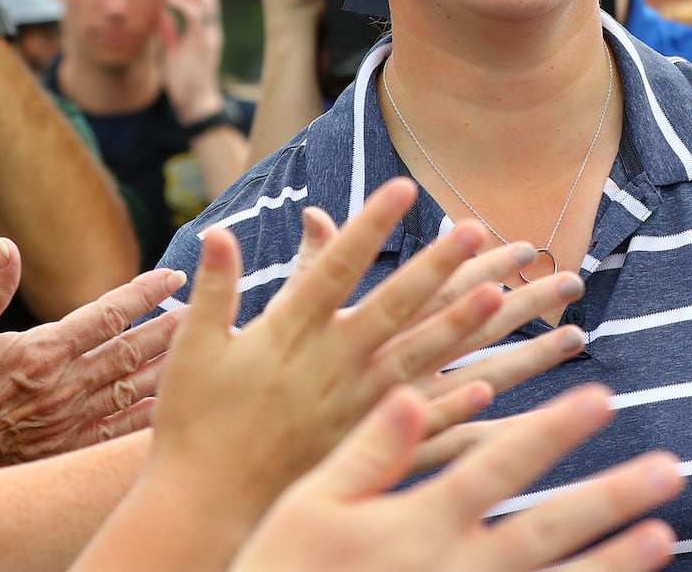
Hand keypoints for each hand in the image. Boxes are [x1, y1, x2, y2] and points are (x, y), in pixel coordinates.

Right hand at [0, 236, 185, 476]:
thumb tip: (6, 245)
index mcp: (41, 352)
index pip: (106, 314)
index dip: (143, 293)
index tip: (173, 278)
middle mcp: (62, 388)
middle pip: (131, 351)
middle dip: (169, 328)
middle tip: (203, 310)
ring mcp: (66, 424)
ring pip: (131, 390)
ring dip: (166, 367)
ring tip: (198, 349)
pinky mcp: (62, 453)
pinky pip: (115, 433)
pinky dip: (145, 416)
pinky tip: (168, 406)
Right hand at [138, 179, 585, 565]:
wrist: (203, 504)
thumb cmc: (193, 421)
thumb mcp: (195, 346)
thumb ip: (216, 287)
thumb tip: (219, 232)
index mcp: (287, 332)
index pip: (337, 266)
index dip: (370, 225)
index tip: (401, 186)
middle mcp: (328, 364)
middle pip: (392, 305)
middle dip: (435, 265)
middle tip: (474, 228)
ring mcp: (350, 406)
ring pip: (415, 358)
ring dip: (458, 326)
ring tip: (498, 295)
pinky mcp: (358, 446)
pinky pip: (413, 426)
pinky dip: (451, 410)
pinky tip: (488, 392)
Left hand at [158, 0, 229, 123]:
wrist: (195, 105)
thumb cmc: (184, 81)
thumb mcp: (173, 52)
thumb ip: (169, 32)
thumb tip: (159, 15)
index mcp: (204, 31)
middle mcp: (211, 30)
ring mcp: (210, 36)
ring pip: (209, 0)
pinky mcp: (206, 44)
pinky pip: (198, 16)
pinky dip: (184, 3)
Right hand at [232, 384, 682, 571]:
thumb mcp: (310, 506)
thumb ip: (367, 453)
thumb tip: (412, 393)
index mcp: (416, 522)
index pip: (497, 467)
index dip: (552, 430)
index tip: (601, 397)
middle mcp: (452, 568)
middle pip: (546, 529)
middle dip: (609, 496)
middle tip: (671, 469)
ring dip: (611, 563)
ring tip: (664, 535)